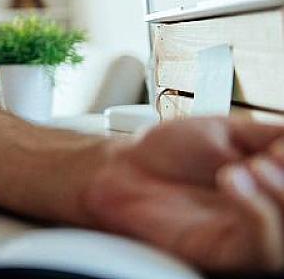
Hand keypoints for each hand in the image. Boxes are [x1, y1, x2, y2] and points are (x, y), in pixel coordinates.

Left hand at [83, 117, 283, 271]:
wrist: (119, 169)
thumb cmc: (170, 154)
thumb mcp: (231, 132)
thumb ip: (272, 136)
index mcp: (273, 185)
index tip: (281, 144)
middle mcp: (267, 215)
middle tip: (273, 154)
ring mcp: (251, 239)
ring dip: (283, 195)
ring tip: (256, 165)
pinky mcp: (228, 255)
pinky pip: (262, 248)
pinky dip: (258, 212)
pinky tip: (234, 178)